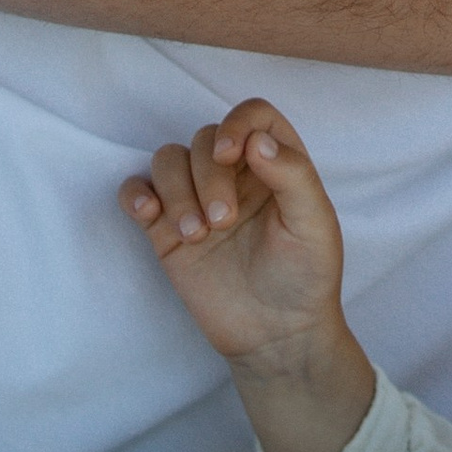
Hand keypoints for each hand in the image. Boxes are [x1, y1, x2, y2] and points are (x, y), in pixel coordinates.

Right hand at [121, 98, 372, 451]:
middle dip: (206, 175)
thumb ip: (293, 175)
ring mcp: (198, 200)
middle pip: (203, 139)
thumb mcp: (316, 225)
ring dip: (175, 190)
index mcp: (277, 166)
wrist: (277, 335)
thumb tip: (256, 139)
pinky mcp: (167, 229)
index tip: (230, 154)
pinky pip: (137, 191)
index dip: (236, 123)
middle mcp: (235, 176)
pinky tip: (150, 217)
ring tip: (196, 234)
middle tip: (222, 222)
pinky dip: (136, 195)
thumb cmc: (306, 278)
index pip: (252, 115)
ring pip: (168, 160)